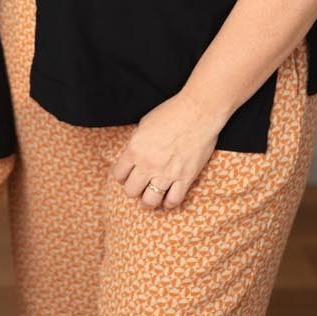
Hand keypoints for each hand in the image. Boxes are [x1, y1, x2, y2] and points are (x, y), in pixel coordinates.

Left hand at [111, 90, 221, 210]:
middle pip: (131, 191)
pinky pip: (173, 201)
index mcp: (135, 149)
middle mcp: (148, 164)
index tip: (127, 175)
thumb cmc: (170, 113)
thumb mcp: (144, 125)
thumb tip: (132, 158)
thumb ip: (136, 144)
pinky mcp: (185, 179)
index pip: (118, 175)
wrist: (198, 112)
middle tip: (140, 184)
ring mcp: (167, 174)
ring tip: (152, 193)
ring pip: (150, 201)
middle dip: (134, 189)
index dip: (121, 176)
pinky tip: (167, 197)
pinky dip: (169, 203)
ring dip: (149, 199)